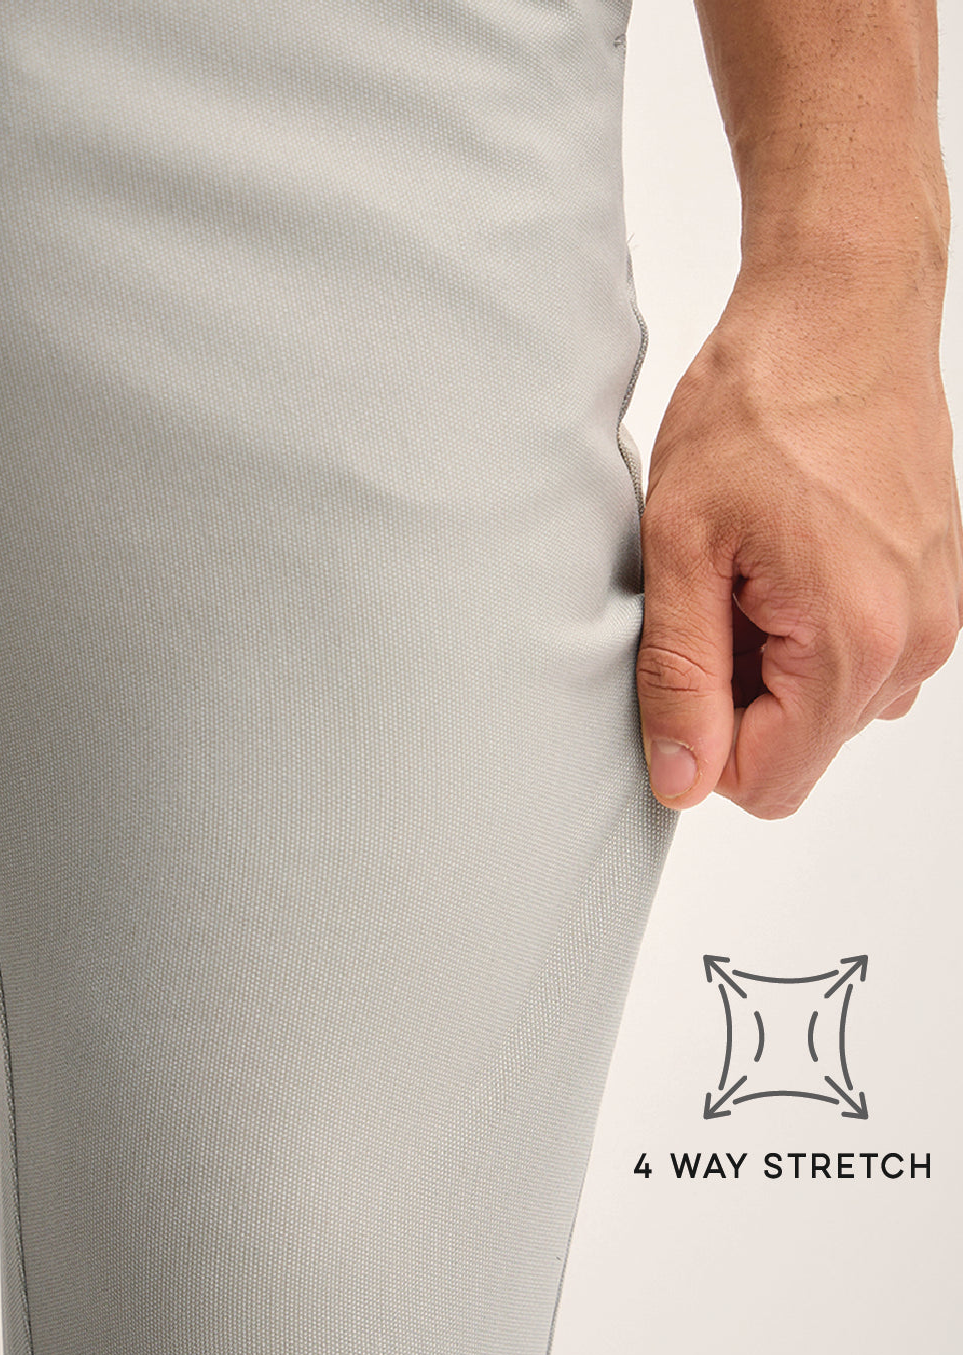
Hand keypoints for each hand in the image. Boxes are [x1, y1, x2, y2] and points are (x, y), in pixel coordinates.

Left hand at [636, 262, 962, 818]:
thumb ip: (679, 676)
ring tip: (749, 569)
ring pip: (829, 706)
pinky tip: (786, 560)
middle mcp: (916, 644)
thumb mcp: (682, 543)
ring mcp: (937, 618)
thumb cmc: (763, 402)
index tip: (681, 659)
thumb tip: (683, 781)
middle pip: (802, 746)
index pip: (769, 782)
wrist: (842, 309)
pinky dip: (812, 632)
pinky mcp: (937, 591)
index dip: (703, 744)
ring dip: (773, 664)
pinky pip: (863, 659)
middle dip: (738, 696)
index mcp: (854, 641)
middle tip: (713, 593)